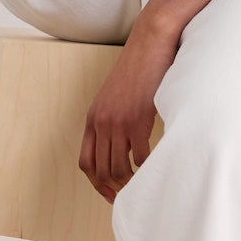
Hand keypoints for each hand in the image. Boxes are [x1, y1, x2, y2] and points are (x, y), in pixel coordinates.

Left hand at [79, 16, 180, 202]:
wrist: (149, 44)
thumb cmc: (137, 69)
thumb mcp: (114, 96)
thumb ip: (111, 119)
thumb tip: (120, 146)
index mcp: (93, 117)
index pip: (85, 162)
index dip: (96, 183)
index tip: (110, 193)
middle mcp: (101, 121)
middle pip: (100, 170)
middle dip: (113, 189)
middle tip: (128, 197)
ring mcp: (118, 121)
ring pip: (118, 168)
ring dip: (130, 183)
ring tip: (142, 185)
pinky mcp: (138, 120)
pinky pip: (140, 158)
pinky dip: (147, 169)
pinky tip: (154, 168)